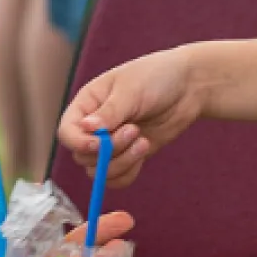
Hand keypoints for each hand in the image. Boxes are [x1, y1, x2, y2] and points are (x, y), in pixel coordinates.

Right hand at [58, 46, 206, 188]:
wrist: (189, 86)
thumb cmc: (157, 77)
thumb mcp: (131, 90)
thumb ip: (110, 112)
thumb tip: (86, 128)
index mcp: (87, 104)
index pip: (67, 132)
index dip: (78, 142)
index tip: (100, 143)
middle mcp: (95, 126)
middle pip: (83, 156)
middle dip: (109, 150)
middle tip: (134, 130)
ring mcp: (112, 144)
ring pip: (99, 171)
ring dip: (121, 162)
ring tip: (143, 141)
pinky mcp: (129, 156)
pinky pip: (117, 178)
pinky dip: (129, 173)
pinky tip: (145, 150)